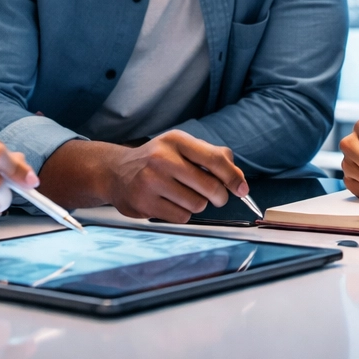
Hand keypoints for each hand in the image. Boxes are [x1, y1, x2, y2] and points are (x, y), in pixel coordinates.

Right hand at [42, 130, 247, 222]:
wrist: (115, 172)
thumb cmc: (157, 160)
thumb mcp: (181, 148)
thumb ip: (211, 157)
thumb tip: (238, 178)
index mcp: (176, 141)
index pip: (215, 160)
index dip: (234, 177)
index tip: (242, 189)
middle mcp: (162, 158)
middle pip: (210, 187)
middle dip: (219, 196)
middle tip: (216, 197)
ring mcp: (151, 181)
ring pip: (197, 205)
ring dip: (197, 205)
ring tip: (183, 195)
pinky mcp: (144, 203)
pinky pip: (181, 217)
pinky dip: (182, 214)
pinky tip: (170, 203)